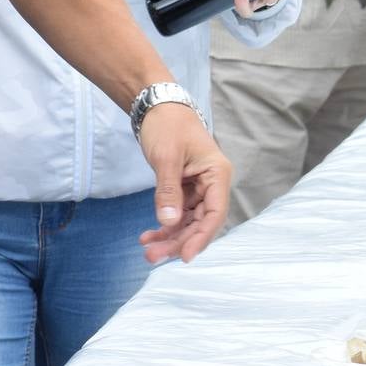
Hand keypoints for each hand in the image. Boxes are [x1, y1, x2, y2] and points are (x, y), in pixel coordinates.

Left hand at [135, 101, 231, 263]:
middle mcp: (212, 184)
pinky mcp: (184, 187)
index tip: (185, 256)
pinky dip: (164, 223)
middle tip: (153, 258)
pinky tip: (148, 235)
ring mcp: (198, 187)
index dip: (201, 237)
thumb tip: (169, 222)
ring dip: (169, 236)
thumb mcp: (166, 158)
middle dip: (178, 241)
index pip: (215, 213)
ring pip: (188, 220)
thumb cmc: (167, 126)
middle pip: (200, 221)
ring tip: (148, 251)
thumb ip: (168, 191)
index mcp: (217, 174)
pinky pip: (177, 212)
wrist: (156, 107)